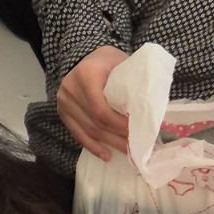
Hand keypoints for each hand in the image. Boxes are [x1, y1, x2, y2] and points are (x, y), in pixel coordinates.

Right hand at [57, 46, 130, 160]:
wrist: (85, 58)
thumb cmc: (108, 61)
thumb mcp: (122, 63)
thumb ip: (132, 82)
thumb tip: (150, 109)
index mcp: (86, 75)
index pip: (101, 110)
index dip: (118, 124)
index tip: (135, 130)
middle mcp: (70, 89)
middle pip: (94, 123)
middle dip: (116, 137)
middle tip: (134, 146)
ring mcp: (64, 103)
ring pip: (87, 131)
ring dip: (107, 144)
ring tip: (124, 152)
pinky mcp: (62, 113)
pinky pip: (77, 134)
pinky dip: (92, 146)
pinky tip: (105, 155)